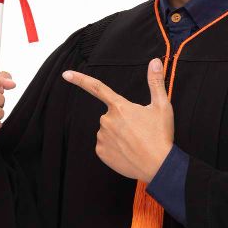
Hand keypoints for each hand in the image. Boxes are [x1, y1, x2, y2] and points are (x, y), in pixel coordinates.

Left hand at [61, 58, 173, 182]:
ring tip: (136, 142)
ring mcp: (102, 137)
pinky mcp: (101, 152)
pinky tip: (128, 152)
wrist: (158, 166)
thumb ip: (155, 82)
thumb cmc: (160, 135)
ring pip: (108, 130)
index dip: (80, 79)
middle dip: (122, 119)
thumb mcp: (162, 106)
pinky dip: (114, 147)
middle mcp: (107, 120)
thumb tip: (155, 62)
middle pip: (111, 115)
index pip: (97, 88)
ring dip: (119, 134)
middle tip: (140, 130)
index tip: (65, 74)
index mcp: (120, 107)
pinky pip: (105, 145)